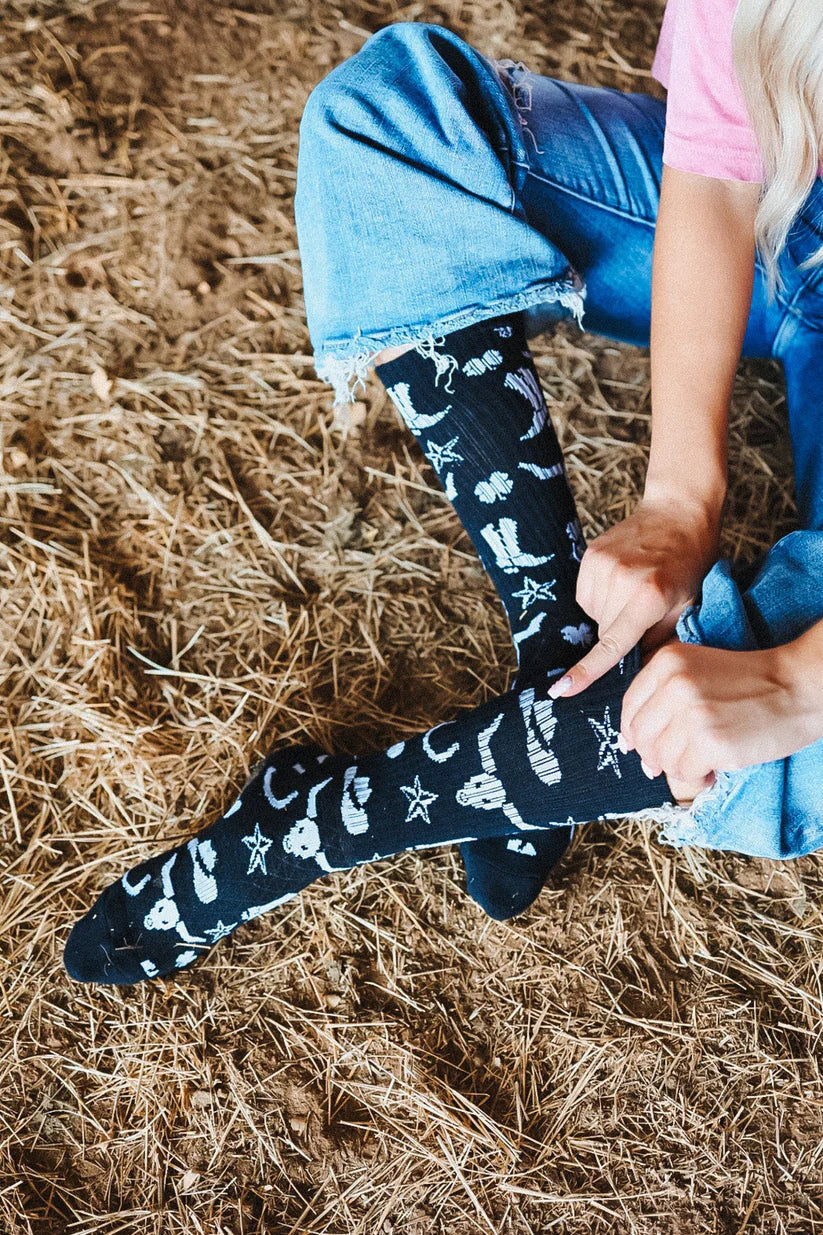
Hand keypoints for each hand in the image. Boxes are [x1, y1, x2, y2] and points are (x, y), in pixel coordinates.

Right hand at [549, 493, 720, 698]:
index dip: (587, 670)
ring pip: (593, 613)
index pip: (612, 644)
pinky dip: (601, 595)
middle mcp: (621, 581)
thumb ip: (661, 641)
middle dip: (620, 631)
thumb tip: (637, 671)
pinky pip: (586, 594)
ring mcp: (602, 565)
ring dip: (610, 612)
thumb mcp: (687, 606)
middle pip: (605, 630)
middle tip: (646, 609)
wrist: (679, 511)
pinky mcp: (590, 554)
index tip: (562, 689)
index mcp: (649, 597)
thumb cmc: (690, 562)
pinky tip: (622, 579)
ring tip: (635, 589)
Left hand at [619, 640, 822, 783]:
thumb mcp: (698, 671)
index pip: (630, 706)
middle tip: (676, 761)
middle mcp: (674, 684)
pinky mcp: (710, 742)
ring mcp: (691, 713)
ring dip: (679, 768)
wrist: (797, 687)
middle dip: (654, 755)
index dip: (633, 733)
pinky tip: (714, 768)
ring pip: (661, 757)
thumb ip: (662, 697)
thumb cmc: (751, 683)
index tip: (640, 746)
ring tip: (703, 761)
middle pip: (641, 736)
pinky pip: (684, 772)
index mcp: (667, 662)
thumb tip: (630, 744)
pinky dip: (697, 777)